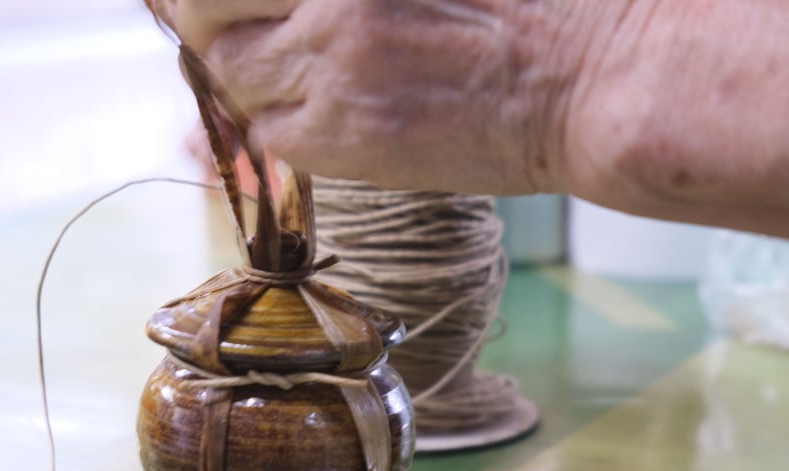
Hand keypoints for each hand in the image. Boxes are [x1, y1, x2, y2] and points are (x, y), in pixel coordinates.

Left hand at [152, 0, 648, 196]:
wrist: (588, 82)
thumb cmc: (532, 5)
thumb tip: (293, 5)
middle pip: (200, 7)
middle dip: (201, 16)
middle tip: (224, 23)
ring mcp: (329, 65)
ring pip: (226, 74)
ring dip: (240, 71)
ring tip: (287, 69)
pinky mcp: (341, 138)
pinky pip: (266, 133)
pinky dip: (274, 120)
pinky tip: (318, 108)